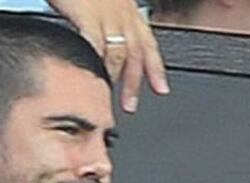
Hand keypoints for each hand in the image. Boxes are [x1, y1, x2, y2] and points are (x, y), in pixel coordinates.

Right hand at [46, 0, 169, 111]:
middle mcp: (122, 11)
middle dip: (135, 82)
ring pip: (118, 53)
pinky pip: (95, 45)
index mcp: (126, 8)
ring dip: (114, 77)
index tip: (161, 89)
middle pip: (136, 53)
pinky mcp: (88, 13)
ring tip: (106, 94)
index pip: (148, 42)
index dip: (156, 68)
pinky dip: (95, 63)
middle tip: (130, 106)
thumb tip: (98, 39)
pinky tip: (92, 75)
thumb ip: (102, 17)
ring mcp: (107, 12)